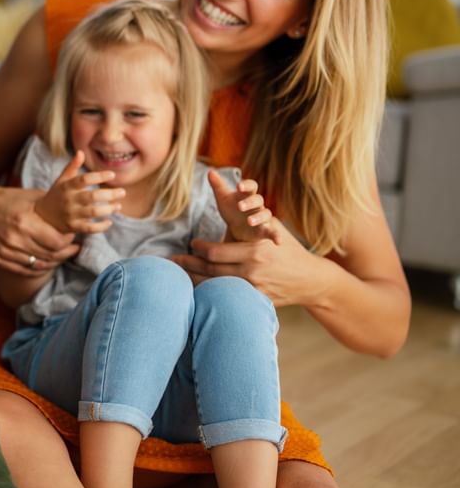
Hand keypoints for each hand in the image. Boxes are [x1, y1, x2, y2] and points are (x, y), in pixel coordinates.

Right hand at [0, 181, 81, 275]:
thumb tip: (77, 212)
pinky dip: (38, 268)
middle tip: (74, 248)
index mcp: (24, 221)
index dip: (69, 241)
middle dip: (66, 252)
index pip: (56, 242)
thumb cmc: (8, 198)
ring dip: (54, 262)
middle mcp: (13, 238)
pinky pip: (24, 270)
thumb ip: (53, 207)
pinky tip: (47, 262)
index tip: (73, 236)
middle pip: (49, 255)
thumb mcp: (32, 197)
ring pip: (39, 265)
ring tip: (63, 255)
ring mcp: (4, 250)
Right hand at [33, 150, 123, 235]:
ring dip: (108, 209)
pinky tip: (109, 221)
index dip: (99, 176)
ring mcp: (71, 214)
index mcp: (67, 186)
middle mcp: (69, 200)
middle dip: (109, 194)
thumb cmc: (58, 194)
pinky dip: (101, 226)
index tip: (112, 174)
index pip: (84, 179)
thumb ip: (72, 167)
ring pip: (93, 212)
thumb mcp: (62, 179)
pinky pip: (90, 229)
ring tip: (118, 206)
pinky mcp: (73, 227)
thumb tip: (81, 152)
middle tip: (122, 192)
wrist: (43, 214)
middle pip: (92, 197)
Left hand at [171, 218, 321, 306]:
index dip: (198, 248)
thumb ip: (252, 213)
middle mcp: (253, 272)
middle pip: (210, 270)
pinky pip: (226, 297)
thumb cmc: (289, 249)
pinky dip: (210, 292)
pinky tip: (197, 289)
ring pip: (214, 286)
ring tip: (179, 273)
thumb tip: (227, 184)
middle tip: (175, 259)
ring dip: (194, 279)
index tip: (191, 243)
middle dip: (189, 264)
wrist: (312, 280)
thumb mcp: (273, 228)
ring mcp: (254, 290)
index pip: (214, 252)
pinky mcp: (255, 303)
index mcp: (254, 252)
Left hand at [208, 170, 278, 242]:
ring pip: (265, 214)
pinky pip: (273, 232)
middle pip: (258, 200)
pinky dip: (276, 235)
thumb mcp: (223, 198)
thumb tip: (210, 172)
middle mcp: (257, 205)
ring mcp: (262, 217)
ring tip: (249, 221)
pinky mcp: (264, 230)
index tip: (238, 186)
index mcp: (247, 195)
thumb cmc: (231, 209)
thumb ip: (217, 185)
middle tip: (239, 206)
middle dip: (250, 202)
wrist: (236, 228)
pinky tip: (278, 241)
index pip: (251, 186)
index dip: (246, 185)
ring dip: (258, 217)